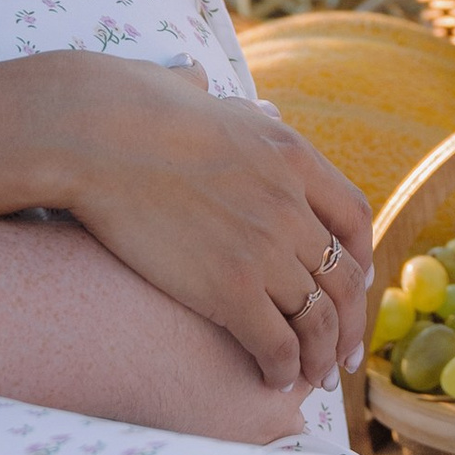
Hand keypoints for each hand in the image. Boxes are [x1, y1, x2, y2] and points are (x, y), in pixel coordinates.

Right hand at [23, 59, 371, 392]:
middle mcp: (291, 204)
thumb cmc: (127, 108)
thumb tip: (196, 76)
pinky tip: (273, 378)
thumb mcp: (194, 93)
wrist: (95, 134)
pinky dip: (282, 367)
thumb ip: (208, 96)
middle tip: (343, 357)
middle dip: (350, 324)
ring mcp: (264, 249)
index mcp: (291, 156)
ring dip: (321, 356)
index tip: (354, 285)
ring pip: (318, 319)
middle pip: (344, 277)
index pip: (353, 216)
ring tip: (313, 379)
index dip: (359, 259)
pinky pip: (276, 342)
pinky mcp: (229, 287)